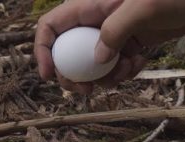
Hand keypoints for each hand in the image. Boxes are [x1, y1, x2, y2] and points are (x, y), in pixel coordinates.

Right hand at [34, 0, 184, 92]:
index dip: (43, 50)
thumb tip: (97, 61)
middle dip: (73, 75)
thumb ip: (115, 32)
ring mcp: (113, 33)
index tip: (49, 75)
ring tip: (125, 73)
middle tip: (86, 92)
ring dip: (105, 77)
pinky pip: (115, 66)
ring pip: (92, 64)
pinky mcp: (129, 43)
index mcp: (90, 5)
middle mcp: (96, 20)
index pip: (51, 26)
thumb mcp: (141, 9)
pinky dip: (124, 72)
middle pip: (67, 52)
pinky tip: (140, 63)